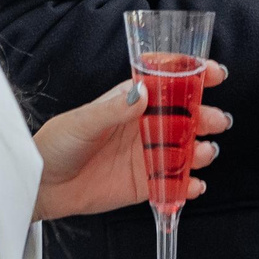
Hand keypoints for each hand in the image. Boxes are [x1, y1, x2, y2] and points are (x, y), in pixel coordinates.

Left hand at [33, 64, 230, 222]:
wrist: (43, 185)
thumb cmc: (57, 143)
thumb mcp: (83, 121)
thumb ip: (114, 109)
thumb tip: (143, 93)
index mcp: (131, 102)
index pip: (168, 82)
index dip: (193, 74)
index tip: (214, 73)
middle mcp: (144, 126)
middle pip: (185, 117)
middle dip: (205, 116)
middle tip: (215, 121)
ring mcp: (147, 156)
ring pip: (185, 150)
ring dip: (201, 150)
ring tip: (203, 153)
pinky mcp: (145, 185)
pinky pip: (173, 184)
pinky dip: (188, 185)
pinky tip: (194, 185)